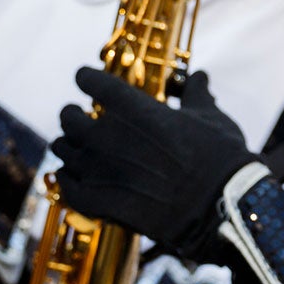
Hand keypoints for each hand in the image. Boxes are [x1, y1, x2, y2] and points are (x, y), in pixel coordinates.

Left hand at [55, 67, 254, 261]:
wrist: (221, 207)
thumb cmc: (221, 158)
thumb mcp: (212, 118)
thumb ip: (195, 94)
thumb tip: (198, 76)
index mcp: (134, 108)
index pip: (90, 80)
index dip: (87, 78)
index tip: (87, 79)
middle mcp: (108, 134)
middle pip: (68, 117)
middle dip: (73, 115)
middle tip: (80, 118)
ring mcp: (99, 169)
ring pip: (62, 150)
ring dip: (68, 147)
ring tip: (77, 150)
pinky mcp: (98, 201)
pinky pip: (66, 187)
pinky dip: (68, 181)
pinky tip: (75, 180)